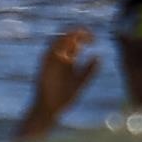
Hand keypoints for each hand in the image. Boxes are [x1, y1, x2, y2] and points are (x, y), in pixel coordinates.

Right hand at [14, 27, 98, 141]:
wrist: (51, 109)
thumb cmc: (64, 97)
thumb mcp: (80, 82)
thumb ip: (89, 71)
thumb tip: (98, 56)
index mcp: (69, 60)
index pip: (76, 42)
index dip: (85, 37)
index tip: (94, 38)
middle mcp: (59, 58)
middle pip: (67, 38)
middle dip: (76, 32)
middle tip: (87, 32)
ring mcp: (51, 62)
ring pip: (56, 42)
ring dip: (66, 37)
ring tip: (77, 35)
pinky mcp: (43, 67)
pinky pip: (48, 53)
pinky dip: (55, 48)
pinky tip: (66, 46)